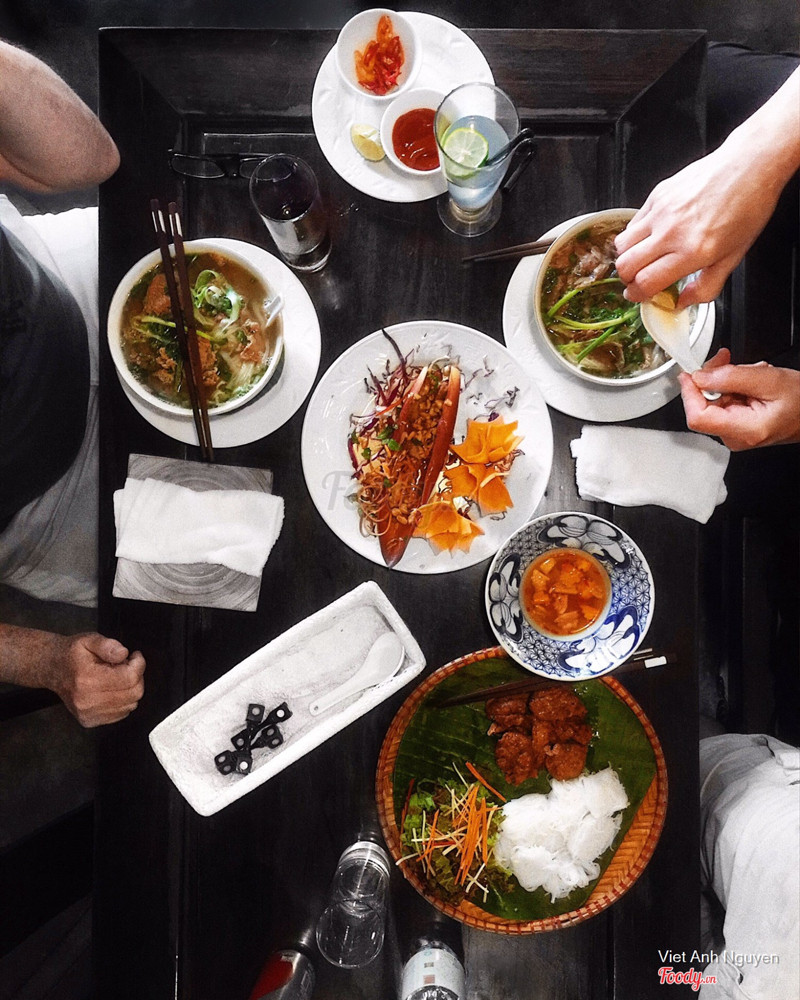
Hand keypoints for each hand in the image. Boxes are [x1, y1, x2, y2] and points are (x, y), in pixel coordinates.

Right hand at [48, 633, 145, 727]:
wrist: (53, 668)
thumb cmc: (72, 654)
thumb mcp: (89, 640)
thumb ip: (108, 645)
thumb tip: (123, 654)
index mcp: (87, 680)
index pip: (130, 678)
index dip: (138, 664)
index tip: (135, 656)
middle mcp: (87, 701)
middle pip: (133, 693)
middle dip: (136, 676)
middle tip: (126, 665)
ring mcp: (88, 714)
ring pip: (130, 704)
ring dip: (130, 689)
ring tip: (117, 676)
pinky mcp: (90, 721)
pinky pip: (121, 713)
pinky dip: (123, 700)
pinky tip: (112, 689)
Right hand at [614, 147, 778, 305]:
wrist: (749, 165)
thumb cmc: (748, 206)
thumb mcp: (734, 257)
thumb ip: (707, 286)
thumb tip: (683, 301)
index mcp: (692, 252)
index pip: (646, 283)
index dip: (637, 295)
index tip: (639, 295)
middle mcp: (672, 232)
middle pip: (626, 266)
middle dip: (628, 279)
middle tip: (639, 280)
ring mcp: (661, 212)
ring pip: (621, 245)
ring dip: (627, 257)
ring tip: (643, 257)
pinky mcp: (657, 195)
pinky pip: (632, 223)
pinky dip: (636, 235)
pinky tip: (653, 235)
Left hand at [679, 348, 799, 450]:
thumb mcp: (770, 380)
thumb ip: (732, 378)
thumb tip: (700, 377)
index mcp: (744, 430)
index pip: (698, 417)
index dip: (690, 393)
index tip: (689, 373)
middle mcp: (735, 437)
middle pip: (703, 405)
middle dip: (711, 378)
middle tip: (724, 359)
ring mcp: (734, 434)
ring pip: (713, 401)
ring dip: (726, 381)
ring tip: (752, 373)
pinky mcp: (736, 427)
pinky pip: (724, 403)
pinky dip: (733, 387)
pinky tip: (751, 382)